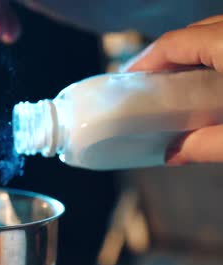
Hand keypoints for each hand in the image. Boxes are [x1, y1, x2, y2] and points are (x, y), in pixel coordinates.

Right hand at [124, 15, 222, 164]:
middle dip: (168, 58)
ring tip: (183, 86)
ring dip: (195, 56)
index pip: (172, 44)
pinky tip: (217, 81)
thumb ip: (207, 145)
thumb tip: (173, 154)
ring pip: (214, 34)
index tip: (127, 83)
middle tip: (152, 89)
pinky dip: (218, 55)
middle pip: (192, 34)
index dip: (145, 63)